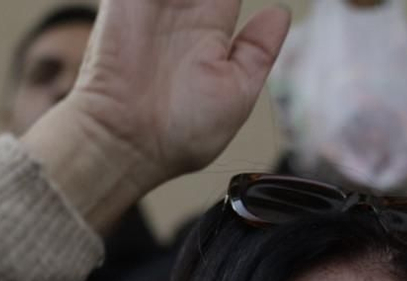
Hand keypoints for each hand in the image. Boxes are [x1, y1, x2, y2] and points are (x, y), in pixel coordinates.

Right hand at [25, 0, 291, 227]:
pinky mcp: (126, 0)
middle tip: (214, 3)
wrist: (127, 141)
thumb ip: (258, 51)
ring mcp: (154, 3)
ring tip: (195, 2)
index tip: (231, 4)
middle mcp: (183, 12)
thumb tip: (280, 14)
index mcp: (211, 30)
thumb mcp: (237, 94)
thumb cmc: (181, 132)